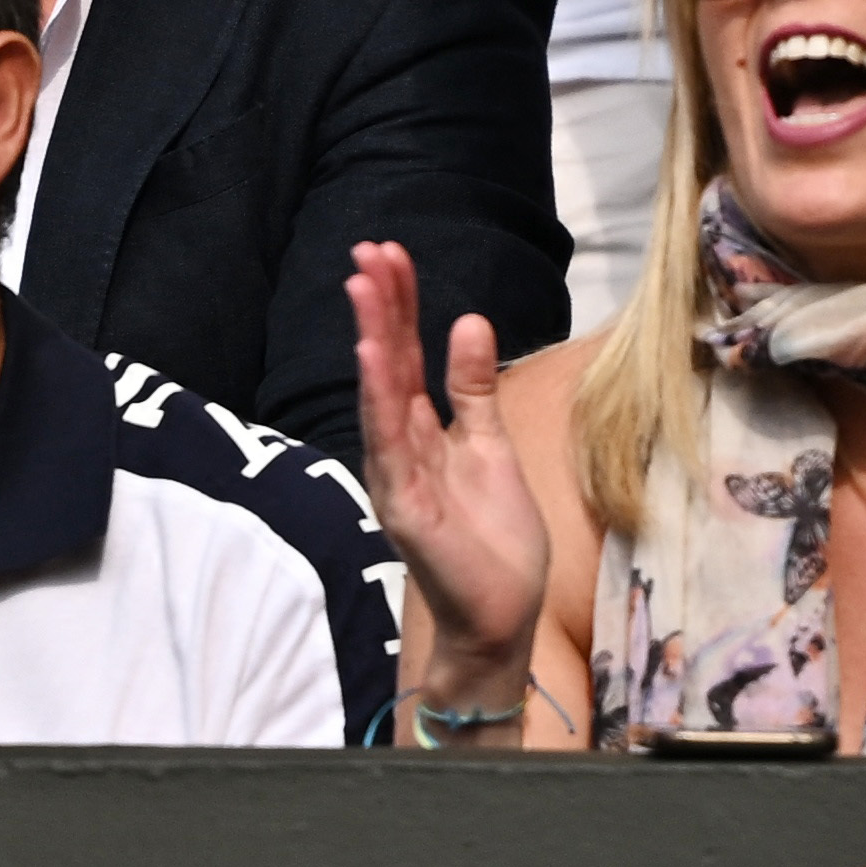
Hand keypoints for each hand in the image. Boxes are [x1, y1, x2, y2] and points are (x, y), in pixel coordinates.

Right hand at [344, 240, 554, 706]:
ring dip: (372, 343)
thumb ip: (473, 388)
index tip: (389, 253)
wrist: (502, 615)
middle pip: (387, 368)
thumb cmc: (493, 538)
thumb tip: (468, 319)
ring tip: (363, 289)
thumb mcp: (490, 445)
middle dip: (378, 309)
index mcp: (422, 432)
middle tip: (367, 251)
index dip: (399, 305)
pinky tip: (376, 361)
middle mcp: (400, 450)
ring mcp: (398, 480)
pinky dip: (382, 403)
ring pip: (381, 400)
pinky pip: (392, 450)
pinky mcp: (406, 511)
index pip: (406, 356)